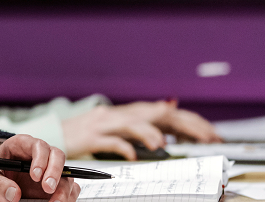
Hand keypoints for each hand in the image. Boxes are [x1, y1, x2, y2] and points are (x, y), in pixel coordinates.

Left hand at [0, 134, 78, 201]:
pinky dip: (67, 196)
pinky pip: (69, 187)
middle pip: (57, 155)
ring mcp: (50, 168)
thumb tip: (13, 194)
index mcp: (23, 144)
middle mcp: (40, 154)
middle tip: (48, 188)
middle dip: (55, 172)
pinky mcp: (56, 183)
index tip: (35, 176)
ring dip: (63, 188)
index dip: (40, 159)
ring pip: (66, 173)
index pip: (37, 145)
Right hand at [61, 100, 221, 159]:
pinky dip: (122, 146)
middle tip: (204, 138)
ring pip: (130, 123)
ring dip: (148, 133)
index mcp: (124, 112)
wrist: (53, 134)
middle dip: (180, 124)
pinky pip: (108, 141)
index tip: (210, 134)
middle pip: (152, 114)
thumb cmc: (85, 133)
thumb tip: (169, 108)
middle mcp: (115, 114)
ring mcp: (102, 124)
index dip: (188, 120)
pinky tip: (133, 155)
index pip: (162, 111)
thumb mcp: (115, 125)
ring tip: (162, 145)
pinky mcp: (89, 137)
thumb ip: (140, 121)